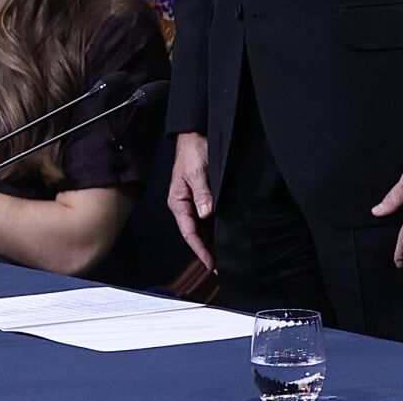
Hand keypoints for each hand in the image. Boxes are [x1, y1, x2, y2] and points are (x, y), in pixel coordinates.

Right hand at [167, 131, 214, 269]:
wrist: (196, 135)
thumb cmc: (193, 151)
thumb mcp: (196, 172)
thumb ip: (202, 193)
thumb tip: (206, 214)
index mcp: (178, 202)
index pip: (189, 232)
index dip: (200, 249)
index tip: (210, 263)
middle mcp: (185, 205)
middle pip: (195, 234)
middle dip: (206, 251)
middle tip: (220, 268)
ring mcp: (194, 201)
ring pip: (202, 227)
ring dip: (211, 241)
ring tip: (224, 257)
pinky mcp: (203, 196)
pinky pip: (208, 217)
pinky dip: (215, 228)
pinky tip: (224, 236)